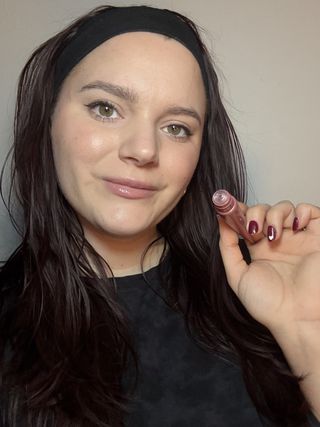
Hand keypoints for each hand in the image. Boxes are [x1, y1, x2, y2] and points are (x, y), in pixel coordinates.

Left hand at [218, 199, 319, 415]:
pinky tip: (294, 227)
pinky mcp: (317, 238)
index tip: (228, 207)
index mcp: (259, 249)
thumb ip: (228, 248)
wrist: (296, 318)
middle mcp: (278, 241)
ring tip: (272, 235)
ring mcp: (297, 238)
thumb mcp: (237, 276)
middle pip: (263, 210)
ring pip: (284, 207)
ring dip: (274, 214)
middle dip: (254, 213)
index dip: (238, 211)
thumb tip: (222, 222)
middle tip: (254, 230)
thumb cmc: (268, 304)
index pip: (247, 220)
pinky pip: (311, 211)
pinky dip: (301, 211)